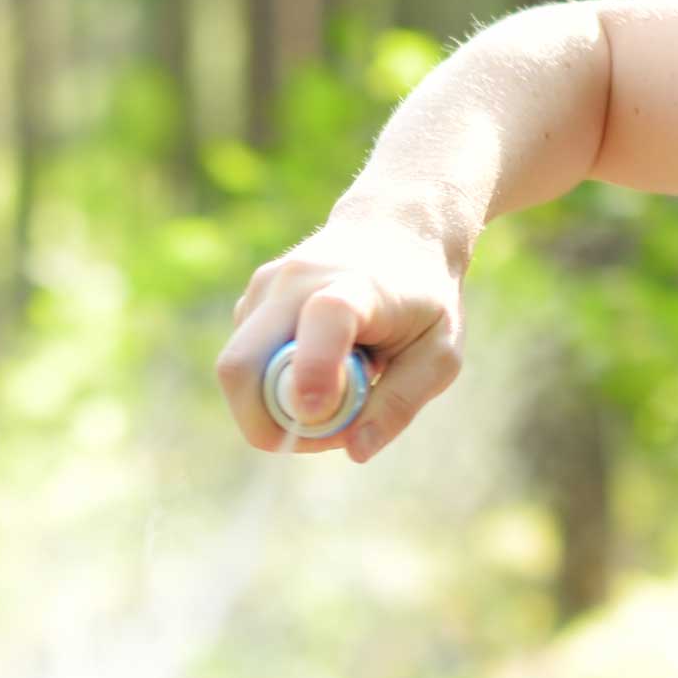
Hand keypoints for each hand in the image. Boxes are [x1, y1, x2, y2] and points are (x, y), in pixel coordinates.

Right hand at [216, 208, 471, 461]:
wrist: (394, 228)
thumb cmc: (423, 297)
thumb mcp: (440, 353)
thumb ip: (401, 402)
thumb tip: (355, 450)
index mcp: (358, 286)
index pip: (325, 318)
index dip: (313, 370)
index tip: (313, 413)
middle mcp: (297, 282)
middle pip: (241, 364)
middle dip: (265, 424)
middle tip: (318, 436)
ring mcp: (264, 288)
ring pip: (238, 373)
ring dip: (275, 408)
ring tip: (333, 394)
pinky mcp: (249, 300)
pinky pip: (244, 365)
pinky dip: (270, 389)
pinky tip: (315, 372)